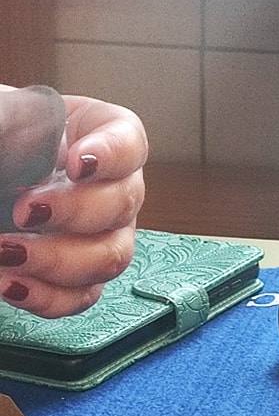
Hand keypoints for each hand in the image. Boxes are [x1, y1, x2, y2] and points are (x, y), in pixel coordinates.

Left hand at [0, 89, 147, 317]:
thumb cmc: (4, 139)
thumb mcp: (4, 118)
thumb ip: (19, 122)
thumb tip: (36, 144)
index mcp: (100, 140)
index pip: (129, 145)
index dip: (112, 157)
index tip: (78, 164)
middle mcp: (113, 191)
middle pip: (123, 205)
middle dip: (76, 212)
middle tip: (25, 210)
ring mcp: (103, 239)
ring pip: (109, 258)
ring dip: (58, 260)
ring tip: (6, 252)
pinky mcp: (79, 279)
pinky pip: (78, 298)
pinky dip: (44, 296)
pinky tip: (9, 283)